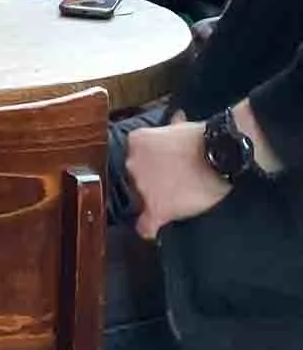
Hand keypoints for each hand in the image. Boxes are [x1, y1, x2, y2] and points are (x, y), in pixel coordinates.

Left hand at [126, 119, 230, 239]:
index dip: (145, 166)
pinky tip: (151, 230)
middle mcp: (132, 164)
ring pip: (140, 200)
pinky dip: (148, 229)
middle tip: (169, 185)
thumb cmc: (200, 139)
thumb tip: (175, 119)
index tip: (157, 169)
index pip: (132, 157)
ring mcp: (143, 187)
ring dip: (152, 201)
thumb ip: (168, 129)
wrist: (217, 156)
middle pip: (133, 179)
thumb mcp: (177, 126)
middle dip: (148, 182)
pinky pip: (145, 225)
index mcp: (135, 142)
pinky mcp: (157, 208)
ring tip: (172, 202)